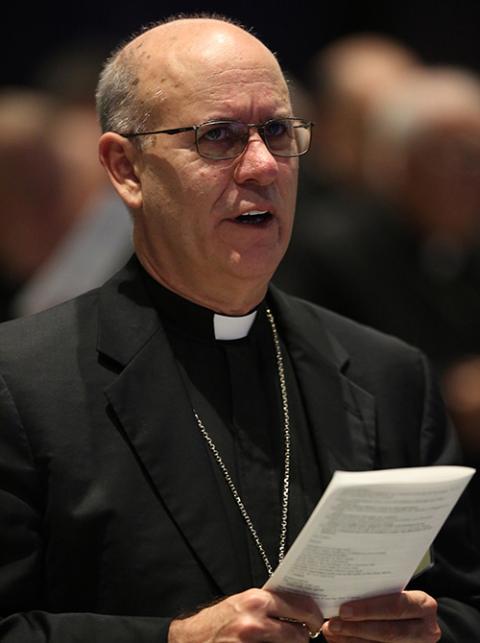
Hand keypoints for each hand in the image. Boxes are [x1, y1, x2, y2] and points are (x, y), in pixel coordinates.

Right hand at [168, 587, 323, 641]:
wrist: (190, 639)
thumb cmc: (217, 620)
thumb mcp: (242, 603)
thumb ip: (267, 605)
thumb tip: (296, 608)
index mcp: (256, 600)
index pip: (299, 606)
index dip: (312, 616)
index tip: (316, 622)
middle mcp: (255, 620)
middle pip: (297, 634)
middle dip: (302, 637)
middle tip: (303, 636)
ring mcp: (249, 642)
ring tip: (285, 641)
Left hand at [322, 590, 440, 641]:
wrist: (419, 621)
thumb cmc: (402, 600)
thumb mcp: (398, 592)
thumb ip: (379, 592)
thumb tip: (343, 591)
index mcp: (423, 605)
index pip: (396, 606)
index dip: (369, 609)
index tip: (344, 610)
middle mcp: (425, 629)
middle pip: (388, 632)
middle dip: (357, 628)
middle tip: (333, 623)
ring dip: (352, 639)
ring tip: (331, 631)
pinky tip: (340, 640)